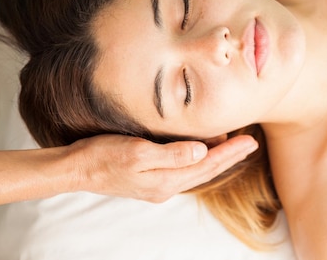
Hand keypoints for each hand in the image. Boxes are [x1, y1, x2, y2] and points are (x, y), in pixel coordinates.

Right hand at [70, 134, 257, 202]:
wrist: (75, 169)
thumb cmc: (103, 156)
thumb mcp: (137, 152)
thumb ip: (171, 153)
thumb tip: (202, 151)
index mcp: (166, 181)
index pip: (207, 165)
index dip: (231, 153)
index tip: (250, 141)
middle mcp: (166, 186)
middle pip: (207, 170)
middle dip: (230, 156)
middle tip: (251, 142)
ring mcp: (158, 184)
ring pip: (197, 170)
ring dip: (217, 157)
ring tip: (235, 144)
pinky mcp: (151, 178)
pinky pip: (184, 169)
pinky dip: (200, 159)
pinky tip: (204, 150)